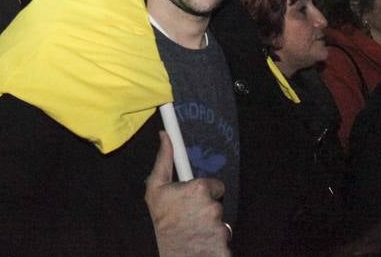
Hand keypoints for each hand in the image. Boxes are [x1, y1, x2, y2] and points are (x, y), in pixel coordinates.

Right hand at [144, 132, 227, 256]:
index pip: (216, 186)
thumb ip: (163, 159)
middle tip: (190, 217)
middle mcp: (212, 207)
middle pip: (218, 204)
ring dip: (211, 226)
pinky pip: (225, 239)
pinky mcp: (224, 245)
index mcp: (198, 189)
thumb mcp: (155, 187)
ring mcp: (219, 227)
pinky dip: (215, 242)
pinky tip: (201, 242)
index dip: (205, 193)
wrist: (170, 254)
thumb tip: (164, 135)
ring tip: (194, 231)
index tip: (195, 199)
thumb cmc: (161, 220)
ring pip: (221, 222)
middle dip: (207, 210)